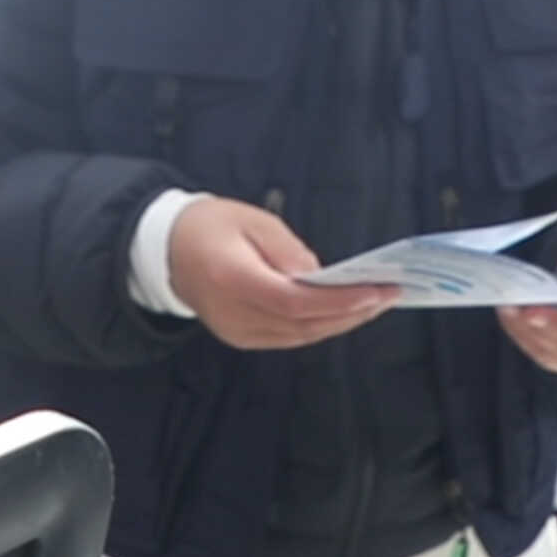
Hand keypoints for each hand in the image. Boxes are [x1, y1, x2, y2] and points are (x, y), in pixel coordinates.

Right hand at [166, 197, 394, 351]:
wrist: (167, 251)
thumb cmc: (209, 226)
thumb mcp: (251, 219)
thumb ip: (287, 249)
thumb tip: (320, 277)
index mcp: (231, 278)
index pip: (294, 301)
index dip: (338, 301)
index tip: (375, 292)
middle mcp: (233, 313)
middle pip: (302, 324)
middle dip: (350, 313)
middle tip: (388, 296)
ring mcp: (236, 331)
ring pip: (299, 336)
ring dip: (340, 322)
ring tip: (375, 304)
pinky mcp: (241, 337)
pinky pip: (288, 337)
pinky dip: (319, 326)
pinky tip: (344, 312)